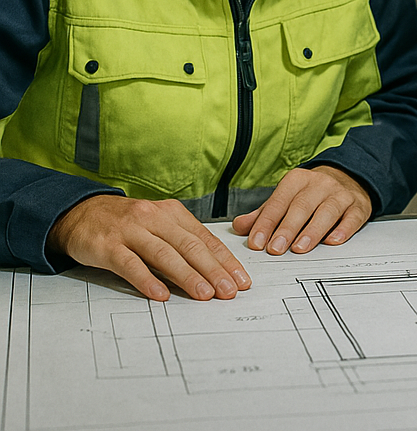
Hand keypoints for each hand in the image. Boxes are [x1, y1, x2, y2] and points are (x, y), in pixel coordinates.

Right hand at [48, 195, 251, 301]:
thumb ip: (181, 241)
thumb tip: (213, 266)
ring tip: (205, 294)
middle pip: (190, 246)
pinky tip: (160, 295)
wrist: (82, 213)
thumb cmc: (127, 223)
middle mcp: (155, 218)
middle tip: (230, 290)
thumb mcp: (158, 224)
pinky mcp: (108, 246)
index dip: (225, 260)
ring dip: (187, 276)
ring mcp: (131, 231)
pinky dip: (147, 280)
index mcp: (172, 214)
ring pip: (165, 255)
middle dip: (214, 270)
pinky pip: (130, 265)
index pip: (205, 239)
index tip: (241, 279)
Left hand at [232, 165, 371, 254]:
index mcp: (298, 180)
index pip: (279, 201)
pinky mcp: (358, 206)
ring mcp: (341, 194)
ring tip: (300, 248)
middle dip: (287, 228)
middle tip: (275, 249)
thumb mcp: (287, 197)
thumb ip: (265, 213)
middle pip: (302, 206)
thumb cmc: (312, 193)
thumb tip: (239, 226)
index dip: (267, 222)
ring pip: (327, 211)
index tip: (256, 242)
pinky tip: (333, 241)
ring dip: (313, 230)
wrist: (350, 177)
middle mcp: (320, 184)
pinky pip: (352, 217)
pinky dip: (343, 229)